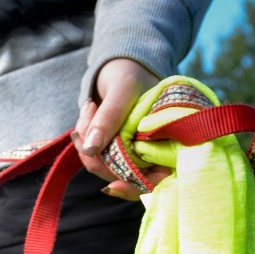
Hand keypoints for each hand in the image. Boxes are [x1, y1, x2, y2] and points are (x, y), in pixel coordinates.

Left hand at [73, 58, 167, 200]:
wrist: (121, 64)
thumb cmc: (132, 71)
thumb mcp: (123, 88)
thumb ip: (109, 117)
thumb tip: (91, 149)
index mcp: (171, 139)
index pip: (158, 178)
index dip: (136, 187)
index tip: (111, 186)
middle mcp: (154, 151)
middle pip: (126, 178)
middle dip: (99, 160)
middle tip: (83, 130)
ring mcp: (133, 153)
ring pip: (106, 168)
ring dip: (87, 145)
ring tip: (89, 108)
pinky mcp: (115, 150)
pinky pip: (95, 156)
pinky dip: (85, 139)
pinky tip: (88, 111)